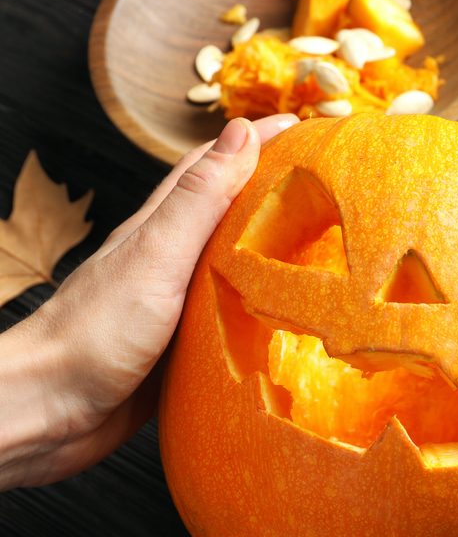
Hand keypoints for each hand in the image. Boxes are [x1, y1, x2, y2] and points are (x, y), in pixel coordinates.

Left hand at [0, 114, 297, 490]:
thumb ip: (198, 199)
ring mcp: (178, 301)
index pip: (218, 166)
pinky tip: (285, 317)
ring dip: (274, 246)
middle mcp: (174, 258)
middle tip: (326, 181)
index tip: (307, 127)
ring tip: (321, 242)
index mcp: (166, 226)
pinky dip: (263, 304)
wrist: (52, 409)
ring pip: (236, 263)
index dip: (261, 141)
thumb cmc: (94, 333)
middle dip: (277, 187)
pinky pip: (234, 313)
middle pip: (231, 210)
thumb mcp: (157, 255)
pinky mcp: (186, 345)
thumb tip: (241, 134)